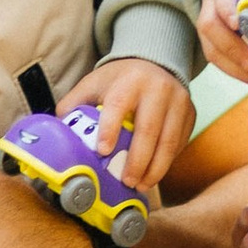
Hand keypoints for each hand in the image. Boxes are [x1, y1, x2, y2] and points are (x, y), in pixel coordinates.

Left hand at [73, 56, 194, 188]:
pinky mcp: (190, 114)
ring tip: (141, 185)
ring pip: (169, 141)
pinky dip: (167, 162)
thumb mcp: (94, 83)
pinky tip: (153, 175)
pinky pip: (180, 143)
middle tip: (126, 181)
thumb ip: (74, 104)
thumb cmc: (120, 80)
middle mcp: (158, 89)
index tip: (102, 151)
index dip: (110, 129)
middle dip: (137, 160)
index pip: (118, 105)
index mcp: (129, 80)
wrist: (156, 62)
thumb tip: (57, 132)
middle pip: (148, 130)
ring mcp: (178, 102)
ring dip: (155, 168)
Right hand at [195, 0, 247, 86]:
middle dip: (232, 47)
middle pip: (210, 25)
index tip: (239, 24)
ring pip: (211, 46)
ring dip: (234, 65)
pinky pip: (217, 58)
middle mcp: (213, 2)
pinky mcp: (210, 41)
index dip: (228, 10)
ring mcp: (208, 22)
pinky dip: (235, 70)